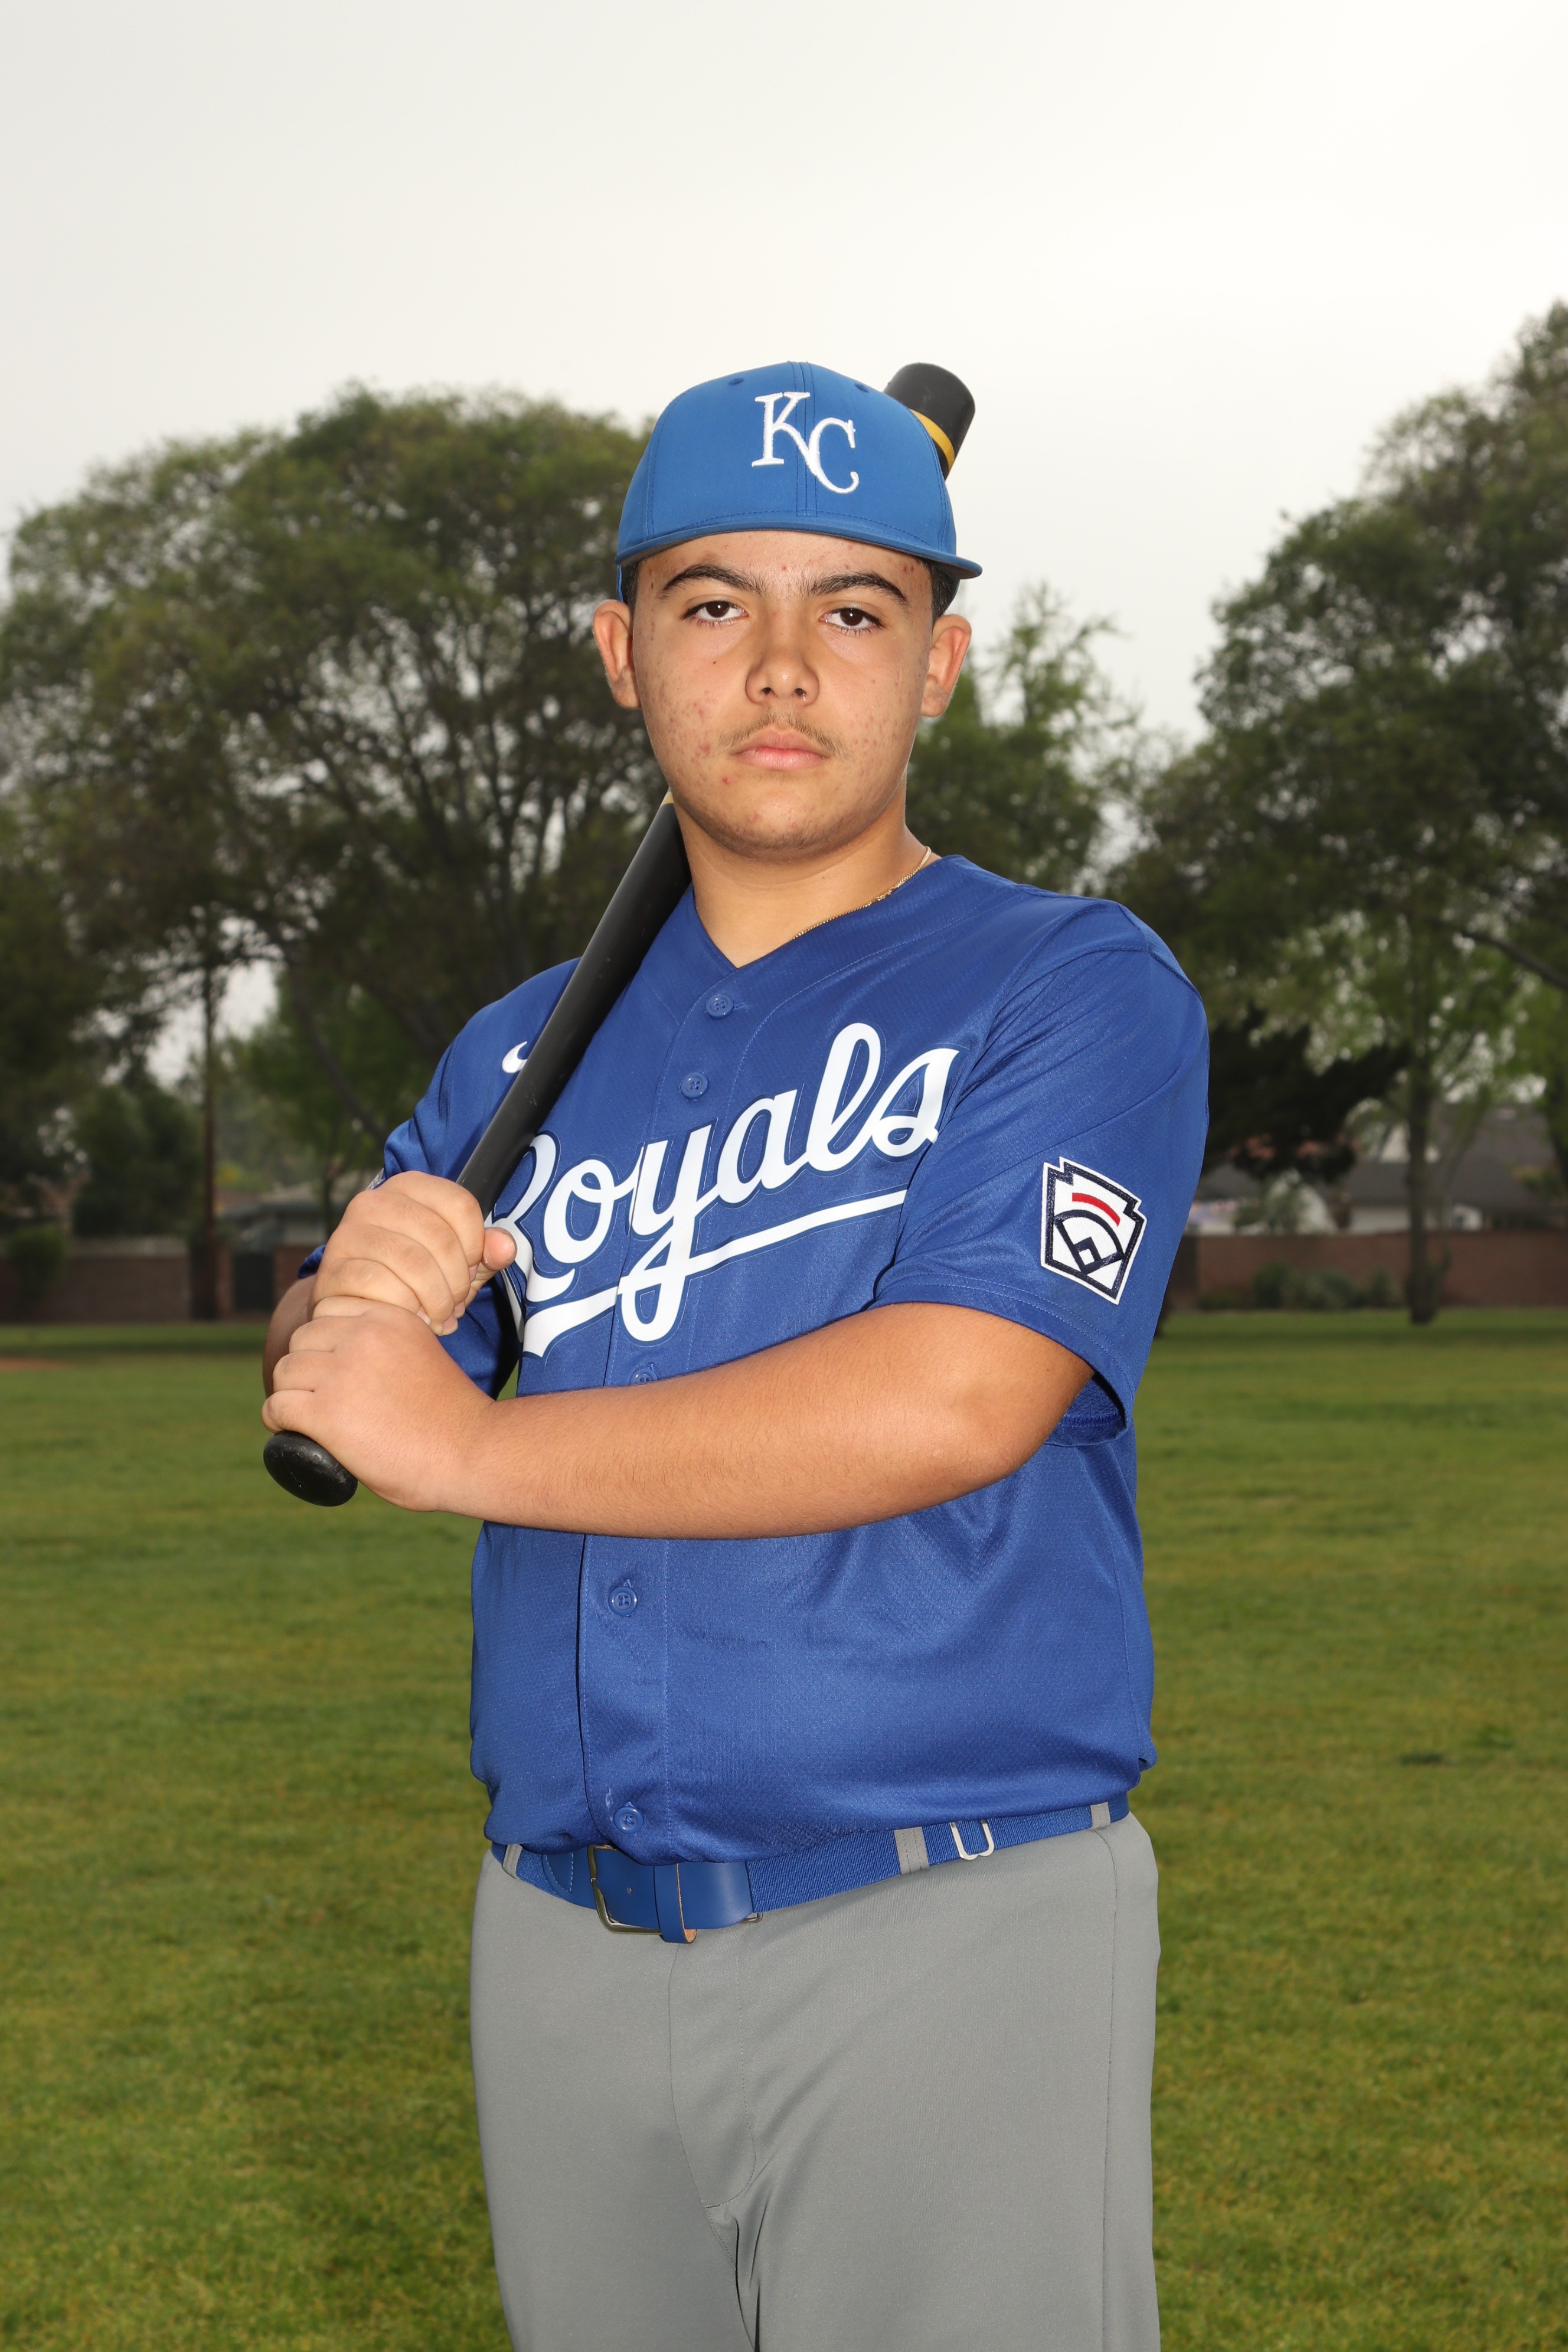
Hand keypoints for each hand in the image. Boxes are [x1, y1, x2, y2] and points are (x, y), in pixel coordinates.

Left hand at [261, 1299, 497, 1511]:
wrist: (474, 1453)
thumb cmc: (454, 1417)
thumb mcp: (422, 1356)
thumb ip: (389, 1350)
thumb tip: (356, 1365)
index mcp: (389, 1318)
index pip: (328, 1311)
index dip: (325, 1341)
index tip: (334, 1369)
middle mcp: (362, 1336)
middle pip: (302, 1339)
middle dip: (306, 1367)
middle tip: (319, 1398)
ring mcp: (341, 1373)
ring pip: (284, 1371)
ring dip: (290, 1393)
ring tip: (306, 1416)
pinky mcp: (326, 1413)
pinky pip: (277, 1407)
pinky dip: (278, 1421)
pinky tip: (291, 1431)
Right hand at [315, 1171, 515, 1331]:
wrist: (356, 1306)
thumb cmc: (413, 1280)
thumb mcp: (457, 1262)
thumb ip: (485, 1253)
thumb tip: (504, 1247)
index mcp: (409, 1187)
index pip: (460, 1205)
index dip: (475, 1245)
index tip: (471, 1269)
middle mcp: (374, 1201)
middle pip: (440, 1237)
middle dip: (458, 1280)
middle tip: (457, 1303)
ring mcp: (349, 1233)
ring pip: (413, 1263)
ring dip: (436, 1299)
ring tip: (440, 1315)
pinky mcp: (334, 1268)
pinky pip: (382, 1286)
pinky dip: (406, 1309)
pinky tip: (412, 1320)